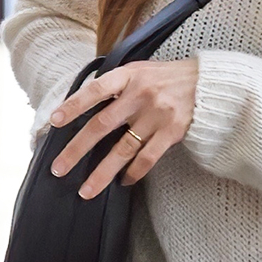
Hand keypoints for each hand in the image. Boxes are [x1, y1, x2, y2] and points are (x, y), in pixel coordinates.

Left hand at [47, 59, 198, 199]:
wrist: (207, 83)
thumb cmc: (166, 78)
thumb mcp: (138, 70)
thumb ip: (114, 85)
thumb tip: (81, 106)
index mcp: (128, 76)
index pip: (95, 90)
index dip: (74, 105)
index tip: (54, 122)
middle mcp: (140, 95)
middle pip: (102, 125)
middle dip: (77, 149)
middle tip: (59, 169)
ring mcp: (157, 114)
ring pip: (122, 149)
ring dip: (102, 173)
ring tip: (86, 191)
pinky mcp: (172, 131)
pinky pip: (147, 158)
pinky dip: (134, 172)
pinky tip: (123, 181)